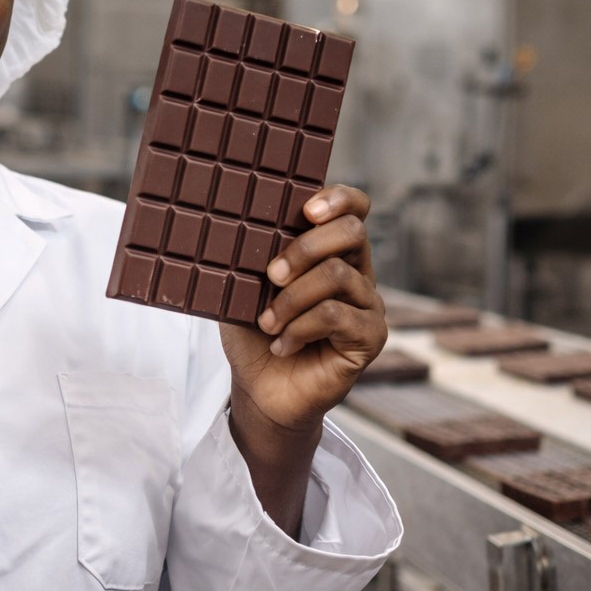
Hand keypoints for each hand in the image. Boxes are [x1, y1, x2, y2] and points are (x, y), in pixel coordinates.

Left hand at [219, 185, 386, 533]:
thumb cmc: (253, 336)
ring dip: (291, 299)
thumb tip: (221, 218)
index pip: (354, 208)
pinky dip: (300, 327)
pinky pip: (336, 315)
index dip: (338, 199)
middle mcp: (357, 273)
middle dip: (304, 248)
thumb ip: (247, 254)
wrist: (260, 392)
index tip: (305, 210)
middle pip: (352, 232)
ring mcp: (367, 306)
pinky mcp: (369, 338)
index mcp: (331, 252)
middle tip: (271, 275)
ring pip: (337, 275)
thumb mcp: (241, 287)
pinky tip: (283, 345)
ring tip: (268, 322)